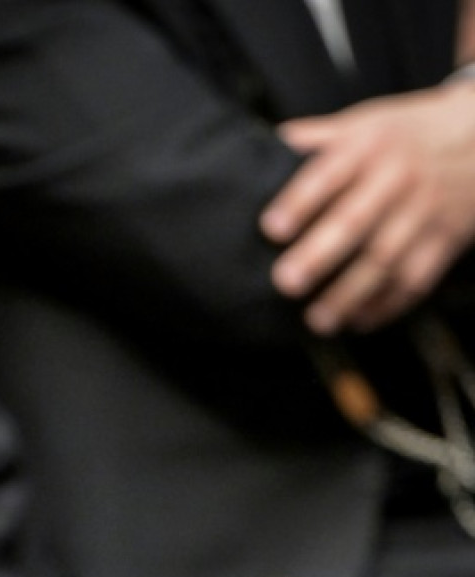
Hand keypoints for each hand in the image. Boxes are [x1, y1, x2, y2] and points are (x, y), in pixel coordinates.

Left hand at [259, 81, 474, 334]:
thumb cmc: (403, 133)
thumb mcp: (364, 122)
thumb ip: (315, 137)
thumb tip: (262, 147)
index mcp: (369, 146)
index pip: (328, 174)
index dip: (299, 202)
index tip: (270, 229)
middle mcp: (398, 178)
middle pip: (356, 220)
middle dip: (320, 255)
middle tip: (286, 284)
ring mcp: (425, 210)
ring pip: (387, 258)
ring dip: (351, 294)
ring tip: (317, 320)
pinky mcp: (446, 239)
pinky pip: (418, 278)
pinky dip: (389, 305)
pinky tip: (359, 321)